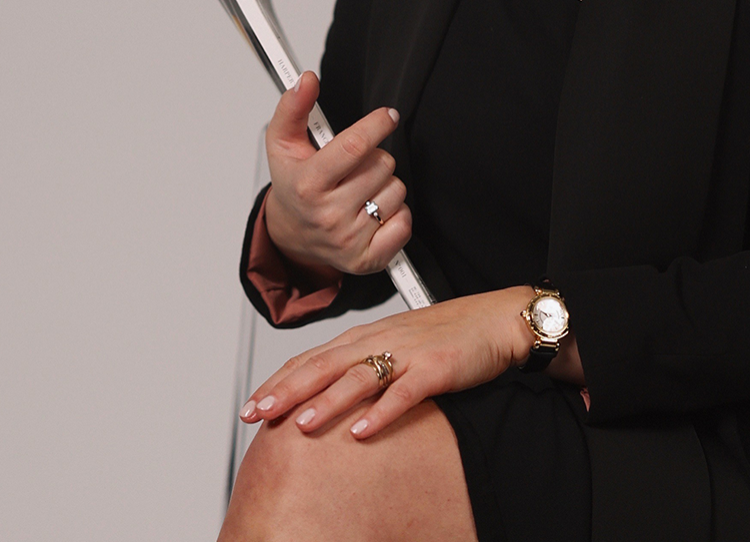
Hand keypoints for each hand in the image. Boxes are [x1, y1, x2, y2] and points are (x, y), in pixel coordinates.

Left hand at [237, 287, 540, 439]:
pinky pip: (405, 392)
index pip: (311, 357)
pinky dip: (382, 413)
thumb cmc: (449, 335)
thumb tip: (328, 392)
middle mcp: (381, 340)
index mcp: (368, 335)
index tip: (252, 403)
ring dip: (327, 402)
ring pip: (358, 377)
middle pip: (324, 365)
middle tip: (258, 413)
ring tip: (301, 425)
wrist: (497, 319)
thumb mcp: (397, 344)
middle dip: (287, 391)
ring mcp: (408, 353)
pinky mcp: (436, 369)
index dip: (278, 380)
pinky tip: (363, 431)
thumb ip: (364, 364)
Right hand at [259, 72, 410, 275]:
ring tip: (361, 190)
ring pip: (397, 190)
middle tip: (355, 167)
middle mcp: (328, 215)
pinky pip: (405, 222)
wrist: (292, 235)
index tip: (388, 116)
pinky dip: (396, 214)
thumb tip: (307, 80)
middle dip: (374, 158)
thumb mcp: (283, 143)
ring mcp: (348, 239)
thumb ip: (294, 106)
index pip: (355, 147)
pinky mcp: (367, 259)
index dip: (377, 125)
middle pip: (382, 165)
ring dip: (385, 185)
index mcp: (308, 184)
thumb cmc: (294, 186)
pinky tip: (373, 211)